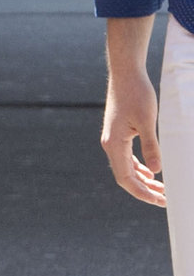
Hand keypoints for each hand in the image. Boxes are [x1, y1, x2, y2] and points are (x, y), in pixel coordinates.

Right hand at [101, 65, 164, 205]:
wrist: (125, 74)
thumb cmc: (136, 94)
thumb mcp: (147, 121)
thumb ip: (151, 146)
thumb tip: (158, 171)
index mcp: (114, 144)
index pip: (126, 179)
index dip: (142, 193)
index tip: (160, 201)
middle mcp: (110, 145)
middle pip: (125, 177)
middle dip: (145, 190)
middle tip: (165, 199)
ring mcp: (113, 139)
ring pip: (127, 168)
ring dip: (143, 180)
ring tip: (161, 188)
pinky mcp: (118, 133)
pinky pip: (127, 158)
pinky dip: (139, 168)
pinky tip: (151, 171)